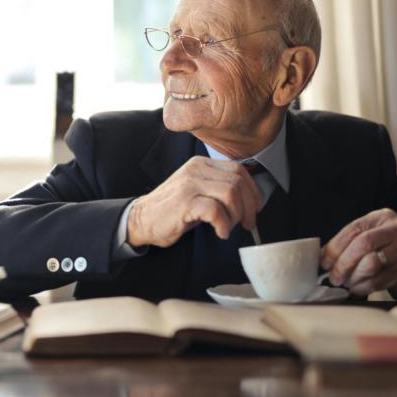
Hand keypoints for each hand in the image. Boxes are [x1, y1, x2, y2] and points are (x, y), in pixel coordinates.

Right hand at [127, 156, 261, 247]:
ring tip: (228, 227)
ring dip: (236, 215)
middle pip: (238, 182)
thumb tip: (249, 200)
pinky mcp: (185, 202)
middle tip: (246, 223)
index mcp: (202, 164)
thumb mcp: (197, 191)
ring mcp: (190, 184)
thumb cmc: (172, 210)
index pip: (239, 170)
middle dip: (248, 206)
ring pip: (231, 194)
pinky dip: (223, 224)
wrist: (142, 219)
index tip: (253, 209)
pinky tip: (219, 232)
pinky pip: (216, 210)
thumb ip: (218, 188)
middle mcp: (196, 170)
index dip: (253, 191)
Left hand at [320, 208, 396, 299]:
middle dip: (343, 263)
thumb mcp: (372, 236)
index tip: (324, 262)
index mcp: (383, 217)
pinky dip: (362, 287)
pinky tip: (357, 288)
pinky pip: (377, 281)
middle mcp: (396, 230)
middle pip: (362, 244)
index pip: (353, 229)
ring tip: (346, 282)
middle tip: (334, 277)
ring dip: (352, 277)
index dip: (334, 247)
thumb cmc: (387, 251)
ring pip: (370, 264)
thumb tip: (322, 257)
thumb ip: (350, 242)